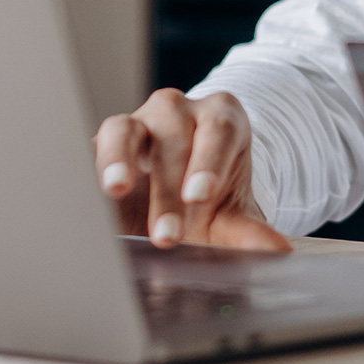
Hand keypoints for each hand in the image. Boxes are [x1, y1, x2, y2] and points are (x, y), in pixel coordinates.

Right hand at [93, 89, 290, 251]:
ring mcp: (136, 123)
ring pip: (124, 128)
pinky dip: (88, 170)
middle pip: (172, 137)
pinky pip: (90, 149)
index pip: (218, 131)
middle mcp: (177, 112)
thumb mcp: (230, 216)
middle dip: (168, 189)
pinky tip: (85, 197)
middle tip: (167, 236)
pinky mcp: (100, 144)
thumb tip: (278, 251)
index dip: (208, 161)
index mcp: (220, 119)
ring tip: (116, 189)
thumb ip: (250, 232)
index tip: (199, 196)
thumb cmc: (207, 201)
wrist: (175, 201)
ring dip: (119, 159)